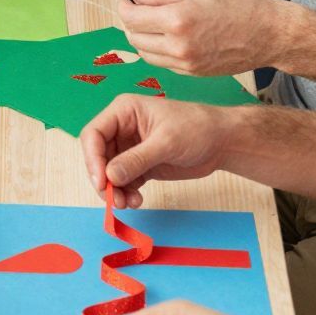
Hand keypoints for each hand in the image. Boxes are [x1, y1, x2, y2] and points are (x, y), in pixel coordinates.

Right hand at [81, 95, 229, 208]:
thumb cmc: (197, 128)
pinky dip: (126, 193)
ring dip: (115, 190)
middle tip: (114, 200)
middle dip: (103, 180)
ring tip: (130, 203)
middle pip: (98, 156)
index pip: (94, 134)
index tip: (101, 182)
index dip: (92, 159)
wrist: (223, 142)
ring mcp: (130, 148)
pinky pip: (123, 181)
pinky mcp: (140, 165)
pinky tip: (137, 200)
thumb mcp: (166, 142)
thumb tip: (110, 177)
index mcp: (124, 111)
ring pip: (109, 172)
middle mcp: (122, 128)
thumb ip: (137, 159)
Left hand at [119, 0, 277, 76]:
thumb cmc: (242, 4)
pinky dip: (156, 50)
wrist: (271, 34)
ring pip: (145, 54)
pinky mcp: (192, 73)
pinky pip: (162, 63)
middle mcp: (178, 46)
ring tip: (149, 22)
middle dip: (129, 21)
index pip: (131, 17)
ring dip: (140, 37)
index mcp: (178, 19)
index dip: (123, 6)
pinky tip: (165, 36)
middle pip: (133, 37)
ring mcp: (185, 64)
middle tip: (135, 8)